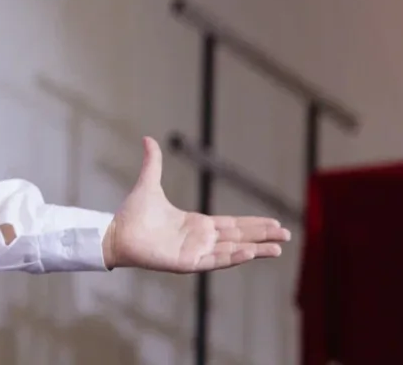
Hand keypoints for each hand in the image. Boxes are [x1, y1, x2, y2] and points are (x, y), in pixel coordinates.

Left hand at [102, 137, 291, 272]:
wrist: (115, 232)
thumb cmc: (131, 214)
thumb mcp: (149, 184)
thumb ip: (153, 162)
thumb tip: (148, 138)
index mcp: (196, 224)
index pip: (232, 224)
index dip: (254, 224)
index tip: (275, 223)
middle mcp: (200, 240)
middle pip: (239, 237)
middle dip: (263, 236)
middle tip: (287, 235)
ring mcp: (195, 252)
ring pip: (232, 251)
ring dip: (255, 250)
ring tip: (278, 248)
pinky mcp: (187, 263)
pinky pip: (214, 261)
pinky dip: (233, 257)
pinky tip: (250, 253)